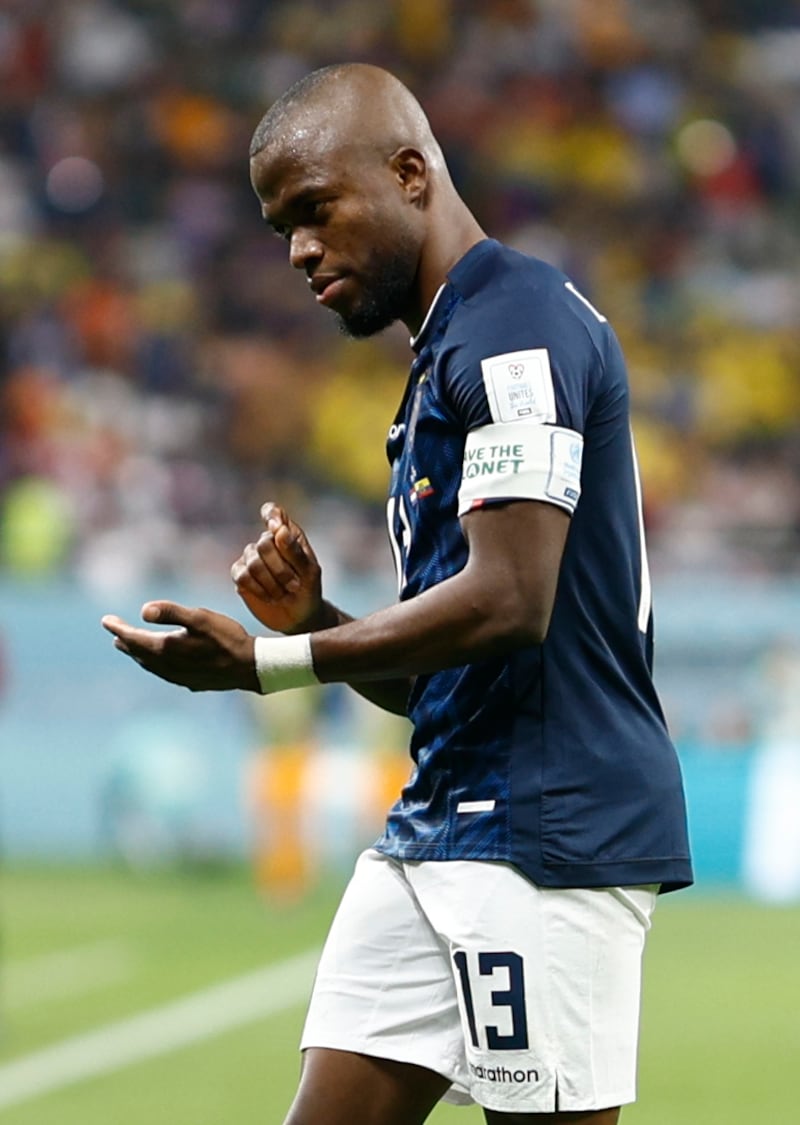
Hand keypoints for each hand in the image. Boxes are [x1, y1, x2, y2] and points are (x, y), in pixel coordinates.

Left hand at [101, 601, 258, 691]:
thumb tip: (143, 610)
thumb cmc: (226, 638)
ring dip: (137, 654)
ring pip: (149, 665)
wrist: (248, 667)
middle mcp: (166, 666)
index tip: (105, 620)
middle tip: (115, 631)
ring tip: (130, 647)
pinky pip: (162, 672)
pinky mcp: (188, 682)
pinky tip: (159, 661)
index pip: (133, 638)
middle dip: (125, 641)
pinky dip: (153, 663)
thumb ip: (171, 612)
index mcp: (165, 649)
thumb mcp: (200, 618)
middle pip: (138, 653)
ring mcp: (177, 677)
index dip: (118, 628)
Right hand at [231, 502, 322, 634]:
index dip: (271, 515)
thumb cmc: (308, 589)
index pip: (273, 512)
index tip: (276, 527)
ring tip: (284, 595)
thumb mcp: (309, 572)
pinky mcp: (240, 575)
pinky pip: (242, 576)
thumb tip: (278, 529)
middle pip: (264, 544)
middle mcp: (267, 542)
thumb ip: (295, 551)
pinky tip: (270, 598)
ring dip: (272, 583)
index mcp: (287, 534)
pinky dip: (259, 589)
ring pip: (253, 562)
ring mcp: (251, 557)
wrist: (299, 616)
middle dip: (281, 569)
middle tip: (294, 586)